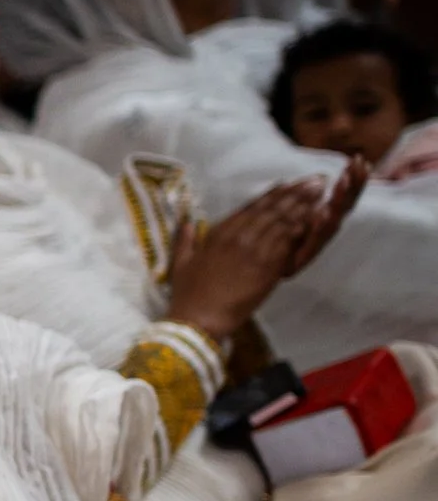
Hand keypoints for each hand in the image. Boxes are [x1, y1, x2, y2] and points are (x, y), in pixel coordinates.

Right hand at [163, 182, 318, 339]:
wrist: (199, 319)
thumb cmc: (187, 294)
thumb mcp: (181, 263)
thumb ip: (185, 239)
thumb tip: (187, 222)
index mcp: (219, 233)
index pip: (250, 207)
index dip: (271, 194)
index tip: (287, 183)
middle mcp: (239, 236)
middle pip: (272, 209)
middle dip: (296, 193)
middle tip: (315, 180)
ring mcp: (255, 251)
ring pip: (284, 221)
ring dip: (304, 205)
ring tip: (320, 192)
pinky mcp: (268, 267)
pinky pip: (289, 242)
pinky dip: (303, 228)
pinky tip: (316, 217)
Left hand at [282, 155, 365, 276]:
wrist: (258, 272)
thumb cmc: (280, 242)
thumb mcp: (294, 215)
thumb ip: (305, 199)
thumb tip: (320, 178)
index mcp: (325, 218)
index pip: (344, 195)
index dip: (354, 179)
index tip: (359, 160)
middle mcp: (324, 231)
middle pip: (345, 206)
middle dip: (352, 186)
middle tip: (357, 166)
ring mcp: (315, 244)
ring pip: (332, 220)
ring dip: (338, 200)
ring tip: (343, 181)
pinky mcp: (302, 258)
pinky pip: (313, 241)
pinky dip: (319, 227)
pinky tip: (323, 212)